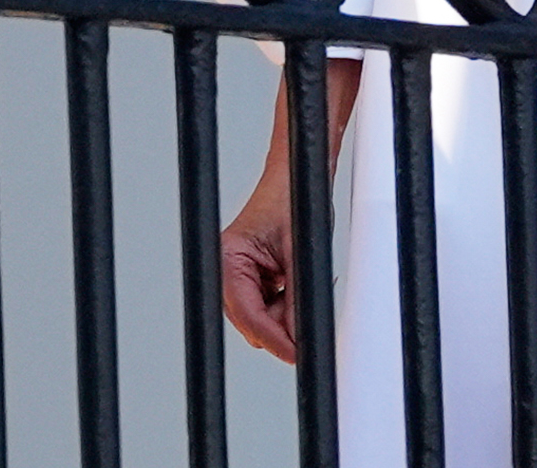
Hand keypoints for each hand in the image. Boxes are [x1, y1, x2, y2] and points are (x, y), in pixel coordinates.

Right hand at [220, 177, 300, 363]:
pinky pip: (268, 309)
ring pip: (262, 320)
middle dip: (281, 326)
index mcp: (229, 260)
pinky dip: (287, 306)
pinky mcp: (252, 279)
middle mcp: (228, 271)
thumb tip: (301, 339)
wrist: (297, 181)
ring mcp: (238, 277)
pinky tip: (296, 284)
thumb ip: (299, 301)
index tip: (299, 354)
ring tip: (302, 284)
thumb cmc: (294, 203)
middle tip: (308, 309)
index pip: (249, 316)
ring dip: (286, 315)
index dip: (276, 340)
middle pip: (252, 324)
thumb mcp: (301, 255)